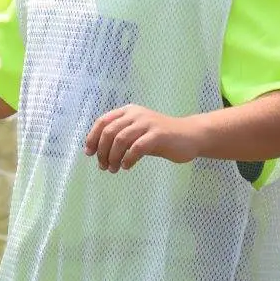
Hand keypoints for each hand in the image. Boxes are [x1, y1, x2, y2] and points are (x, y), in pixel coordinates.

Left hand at [83, 105, 197, 171]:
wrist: (190, 136)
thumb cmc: (160, 137)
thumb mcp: (137, 133)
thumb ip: (120, 137)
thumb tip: (98, 151)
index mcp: (128, 111)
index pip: (103, 121)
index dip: (92, 137)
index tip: (89, 153)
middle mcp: (136, 114)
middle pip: (109, 131)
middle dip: (102, 151)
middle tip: (103, 166)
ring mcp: (147, 123)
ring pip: (120, 139)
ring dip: (113, 157)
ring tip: (113, 169)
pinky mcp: (158, 134)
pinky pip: (137, 147)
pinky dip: (128, 158)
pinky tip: (126, 166)